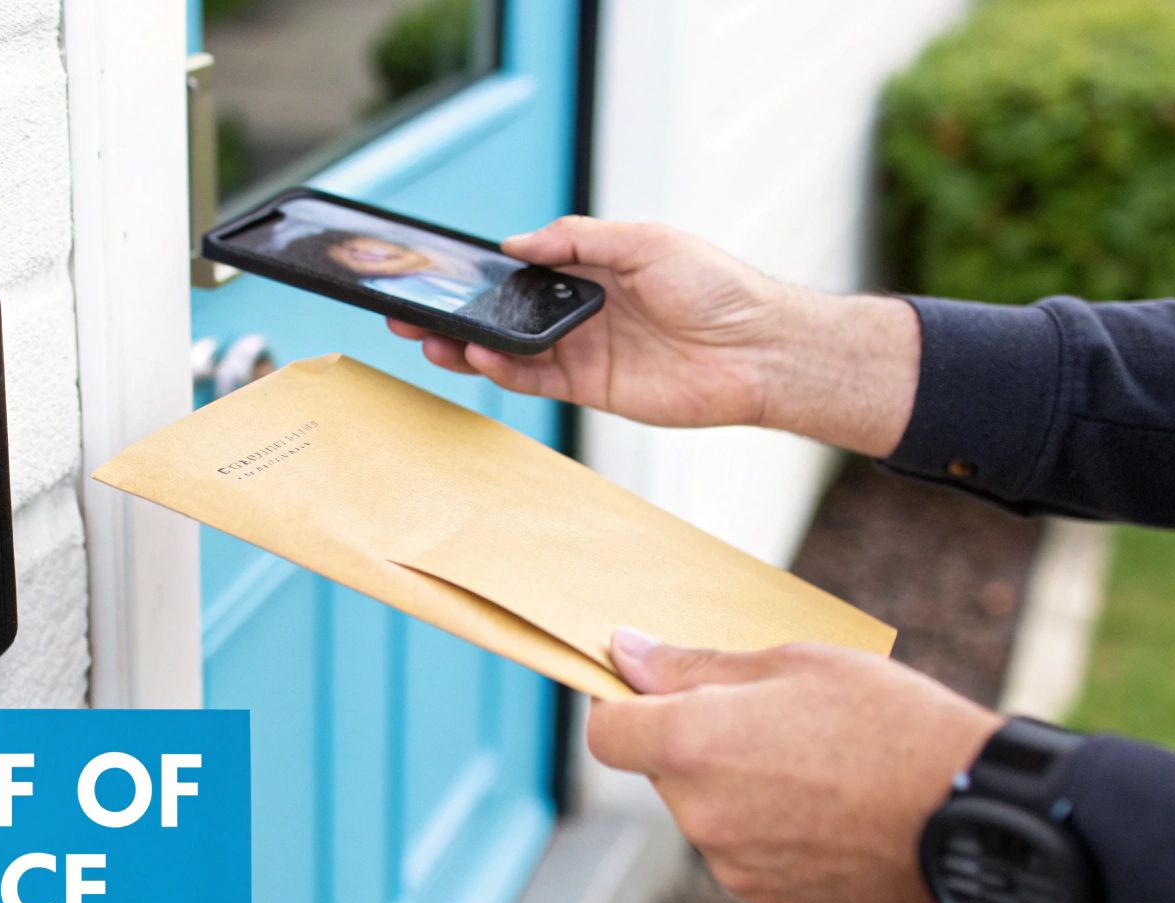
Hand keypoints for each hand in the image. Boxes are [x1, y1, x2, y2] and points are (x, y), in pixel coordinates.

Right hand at [389, 217, 922, 456]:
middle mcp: (582, 311)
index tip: (441, 269)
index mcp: (594, 268)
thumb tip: (520, 244)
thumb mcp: (648, 242)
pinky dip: (503, 371)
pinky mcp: (593, 388)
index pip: (524, 268)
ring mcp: (584, 351)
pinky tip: (478, 358)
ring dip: (469, 344)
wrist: (761, 351)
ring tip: (432, 337)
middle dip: (458, 312)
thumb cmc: (718, 288)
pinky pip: (536, 381)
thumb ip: (581, 241)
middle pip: (505, 312)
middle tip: (412, 311)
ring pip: (510, 349)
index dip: (483, 271)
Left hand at [588, 628, 1002, 902]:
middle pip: (660, 768)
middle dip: (692, 738)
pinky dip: (761, 822)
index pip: (607, 732)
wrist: (972, 814)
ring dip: (731, 781)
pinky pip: (737, 847)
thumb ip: (697, 665)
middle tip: (766, 714)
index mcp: (693, 743)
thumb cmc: (890, 722)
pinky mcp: (765, 895)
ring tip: (808, 758)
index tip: (653, 685)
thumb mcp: (794, 663)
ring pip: (702, 808)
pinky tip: (821, 800)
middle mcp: (699, 812)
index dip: (622, 703)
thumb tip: (627, 652)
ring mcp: (731, 861)